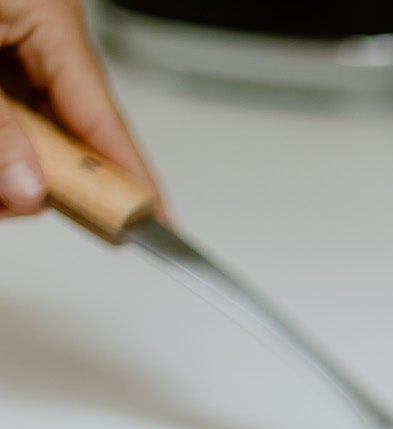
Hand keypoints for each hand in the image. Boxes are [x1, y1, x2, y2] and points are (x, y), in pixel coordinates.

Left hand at [0, 0, 157, 215]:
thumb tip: (28, 186)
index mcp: (50, 18)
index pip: (103, 116)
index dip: (130, 175)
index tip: (152, 219)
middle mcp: (37, 32)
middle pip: (65, 127)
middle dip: (40, 172)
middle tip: (15, 200)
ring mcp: (9, 41)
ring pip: (30, 125)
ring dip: (7, 159)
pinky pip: (6, 110)